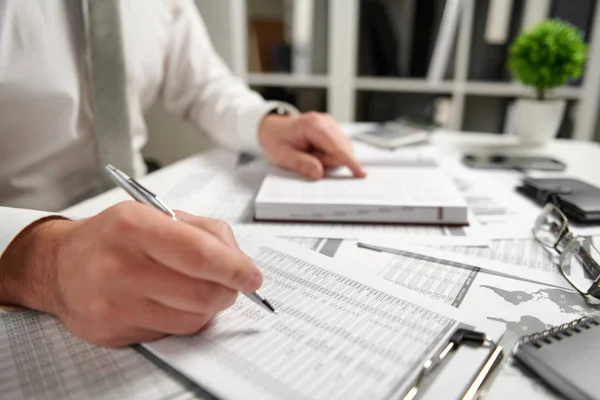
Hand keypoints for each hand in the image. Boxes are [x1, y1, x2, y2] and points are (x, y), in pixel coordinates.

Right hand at [0, 202, 261, 347]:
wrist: (60, 265)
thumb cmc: (114, 237)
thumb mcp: (156, 214)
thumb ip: (205, 232)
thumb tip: (239, 263)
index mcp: (134, 227)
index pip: (199, 254)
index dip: (235, 268)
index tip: (252, 275)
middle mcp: (121, 266)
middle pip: (202, 293)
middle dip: (229, 291)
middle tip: (233, 284)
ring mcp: (116, 304)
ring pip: (192, 319)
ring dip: (210, 306)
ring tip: (201, 289)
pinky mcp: (115, 332)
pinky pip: (172, 333)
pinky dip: (185, 319)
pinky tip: (173, 302)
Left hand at [258, 112, 366, 179]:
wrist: (273, 128)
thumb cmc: (276, 139)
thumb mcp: (282, 155)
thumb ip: (301, 164)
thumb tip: (318, 173)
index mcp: (313, 125)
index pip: (336, 147)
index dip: (349, 161)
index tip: (360, 172)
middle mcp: (325, 122)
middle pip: (340, 150)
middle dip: (327, 161)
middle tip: (307, 158)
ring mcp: (330, 125)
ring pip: (341, 150)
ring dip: (327, 158)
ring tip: (310, 154)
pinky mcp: (333, 130)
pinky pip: (338, 148)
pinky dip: (328, 154)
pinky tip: (316, 152)